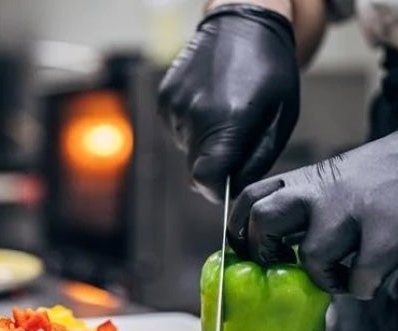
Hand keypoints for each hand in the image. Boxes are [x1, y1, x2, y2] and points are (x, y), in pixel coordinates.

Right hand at [157, 3, 299, 201]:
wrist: (242, 23)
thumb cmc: (270, 68)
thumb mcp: (281, 116)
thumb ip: (257, 158)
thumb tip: (235, 187)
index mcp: (230, 121)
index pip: (207, 179)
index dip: (217, 190)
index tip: (227, 187)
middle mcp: (196, 115)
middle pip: (196, 167)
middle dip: (215, 164)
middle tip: (235, 140)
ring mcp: (175, 106)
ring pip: (187, 148)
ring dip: (204, 141)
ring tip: (224, 112)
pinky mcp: (165, 99)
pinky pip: (177, 130)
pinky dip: (192, 125)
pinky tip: (209, 102)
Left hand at [228, 133, 397, 299]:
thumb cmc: (383, 179)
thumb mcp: (336, 181)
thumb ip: (306, 205)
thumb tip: (274, 249)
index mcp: (307, 179)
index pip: (250, 197)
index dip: (238, 228)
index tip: (247, 251)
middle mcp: (322, 191)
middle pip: (263, 218)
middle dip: (265, 250)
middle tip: (285, 265)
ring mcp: (353, 209)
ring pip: (313, 256)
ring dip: (325, 278)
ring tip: (342, 277)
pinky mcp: (387, 231)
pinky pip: (359, 276)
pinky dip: (361, 288)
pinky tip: (370, 279)